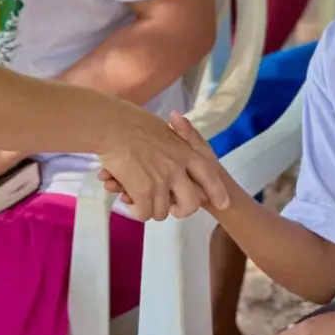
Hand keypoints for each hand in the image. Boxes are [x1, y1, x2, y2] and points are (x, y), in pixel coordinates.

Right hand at [97, 109, 226, 220]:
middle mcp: (177, 168)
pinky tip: (128, 199)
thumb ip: (175, 136)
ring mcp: (161, 181)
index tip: (223, 203)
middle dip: (181, 210)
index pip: (209, 174)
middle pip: (191, 203)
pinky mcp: (143, 190)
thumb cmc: (131, 121)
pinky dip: (136, 210)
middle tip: (170, 207)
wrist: (111, 125)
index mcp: (185, 151)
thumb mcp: (163, 128)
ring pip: (162, 212)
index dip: (216, 191)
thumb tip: (180, 128)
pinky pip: (144, 213)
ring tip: (139, 198)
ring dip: (151, 208)